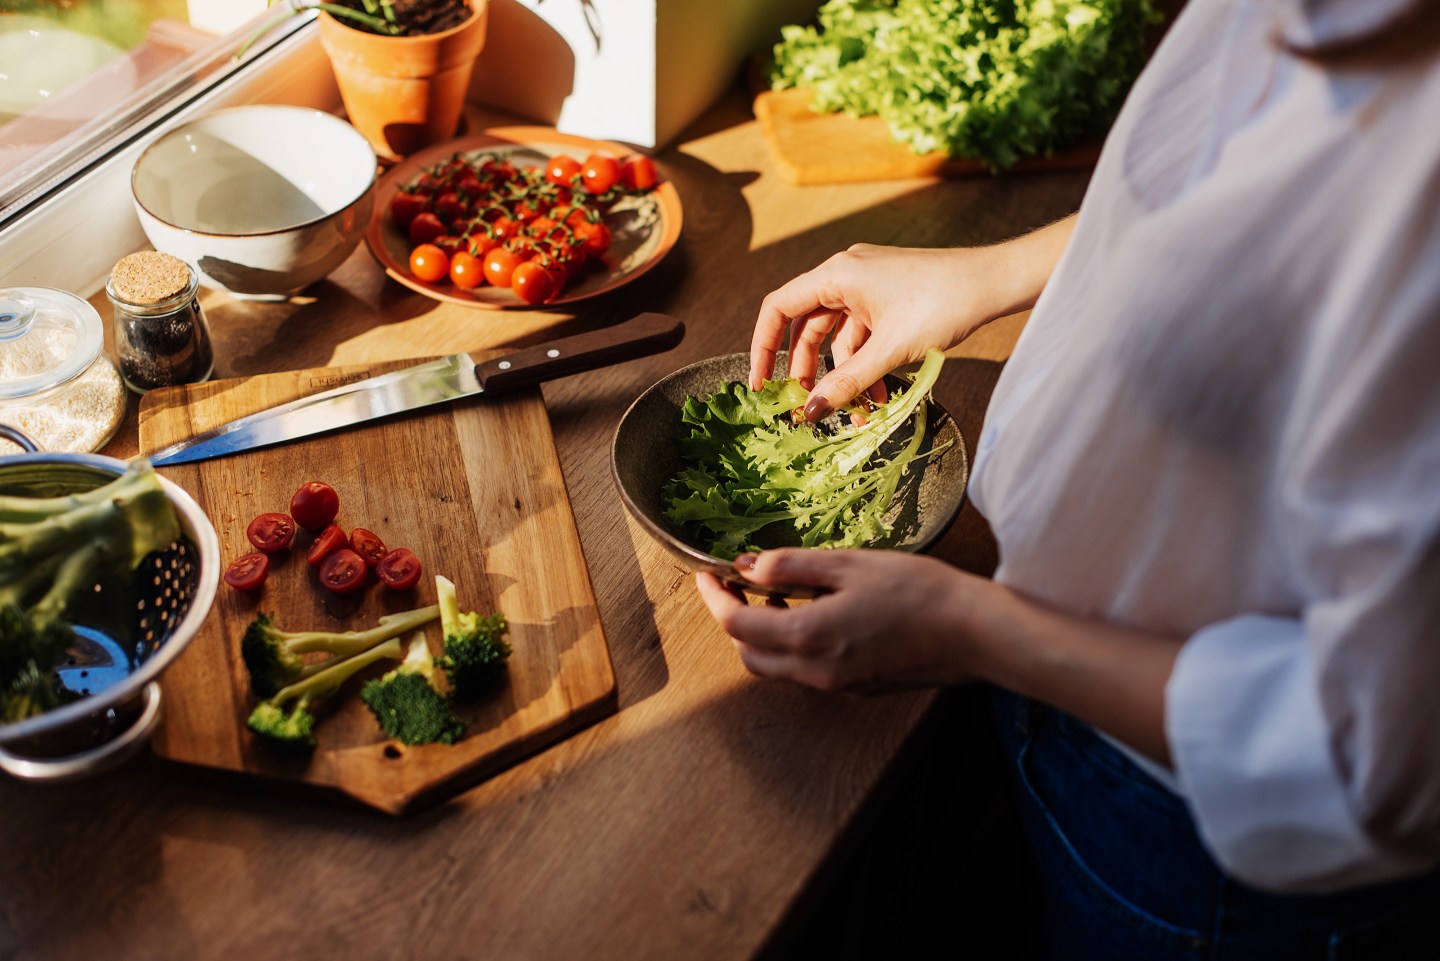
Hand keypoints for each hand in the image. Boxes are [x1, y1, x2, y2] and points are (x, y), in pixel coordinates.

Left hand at [695, 548, 981, 692]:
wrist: (975, 633)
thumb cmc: (919, 592)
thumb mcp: (850, 564)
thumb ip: (793, 566)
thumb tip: (748, 566)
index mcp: (808, 638)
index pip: (735, 626)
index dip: (714, 598)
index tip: (708, 575)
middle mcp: (816, 672)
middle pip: (749, 656)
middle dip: (735, 621)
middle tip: (740, 586)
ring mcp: (838, 685)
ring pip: (777, 668)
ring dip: (765, 636)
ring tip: (779, 596)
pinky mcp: (858, 687)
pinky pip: (808, 672)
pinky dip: (795, 646)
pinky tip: (816, 614)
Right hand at [751, 216, 1075, 420]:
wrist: (996, 281)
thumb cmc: (944, 303)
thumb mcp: (890, 350)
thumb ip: (846, 383)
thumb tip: (811, 413)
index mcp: (837, 274)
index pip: (779, 308)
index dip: (763, 347)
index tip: (763, 385)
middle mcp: (847, 274)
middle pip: (807, 327)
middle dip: (807, 371)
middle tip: (807, 409)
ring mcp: (869, 285)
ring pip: (839, 336)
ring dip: (844, 375)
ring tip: (858, 412)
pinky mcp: (889, 298)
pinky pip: (864, 335)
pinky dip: (867, 364)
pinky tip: (881, 394)